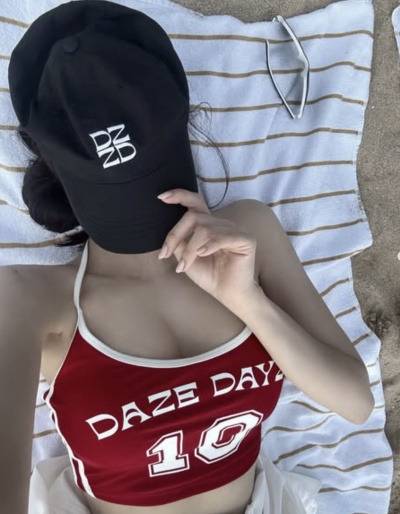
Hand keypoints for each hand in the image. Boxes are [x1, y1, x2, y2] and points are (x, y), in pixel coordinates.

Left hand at [157, 188, 258, 307]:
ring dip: (190, 249)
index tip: (161, 198)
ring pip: (205, 229)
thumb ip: (179, 241)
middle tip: (165, 254)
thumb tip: (168, 233)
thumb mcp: (186, 257)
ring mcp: (235, 230)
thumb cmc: (209, 276)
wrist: (227, 294)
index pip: (196, 203)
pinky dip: (209, 245)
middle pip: (194, 216)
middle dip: (176, 234)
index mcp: (209, 225)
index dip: (180, 196)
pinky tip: (202, 254)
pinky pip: (222, 236)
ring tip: (184, 265)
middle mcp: (222, 224)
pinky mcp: (246, 240)